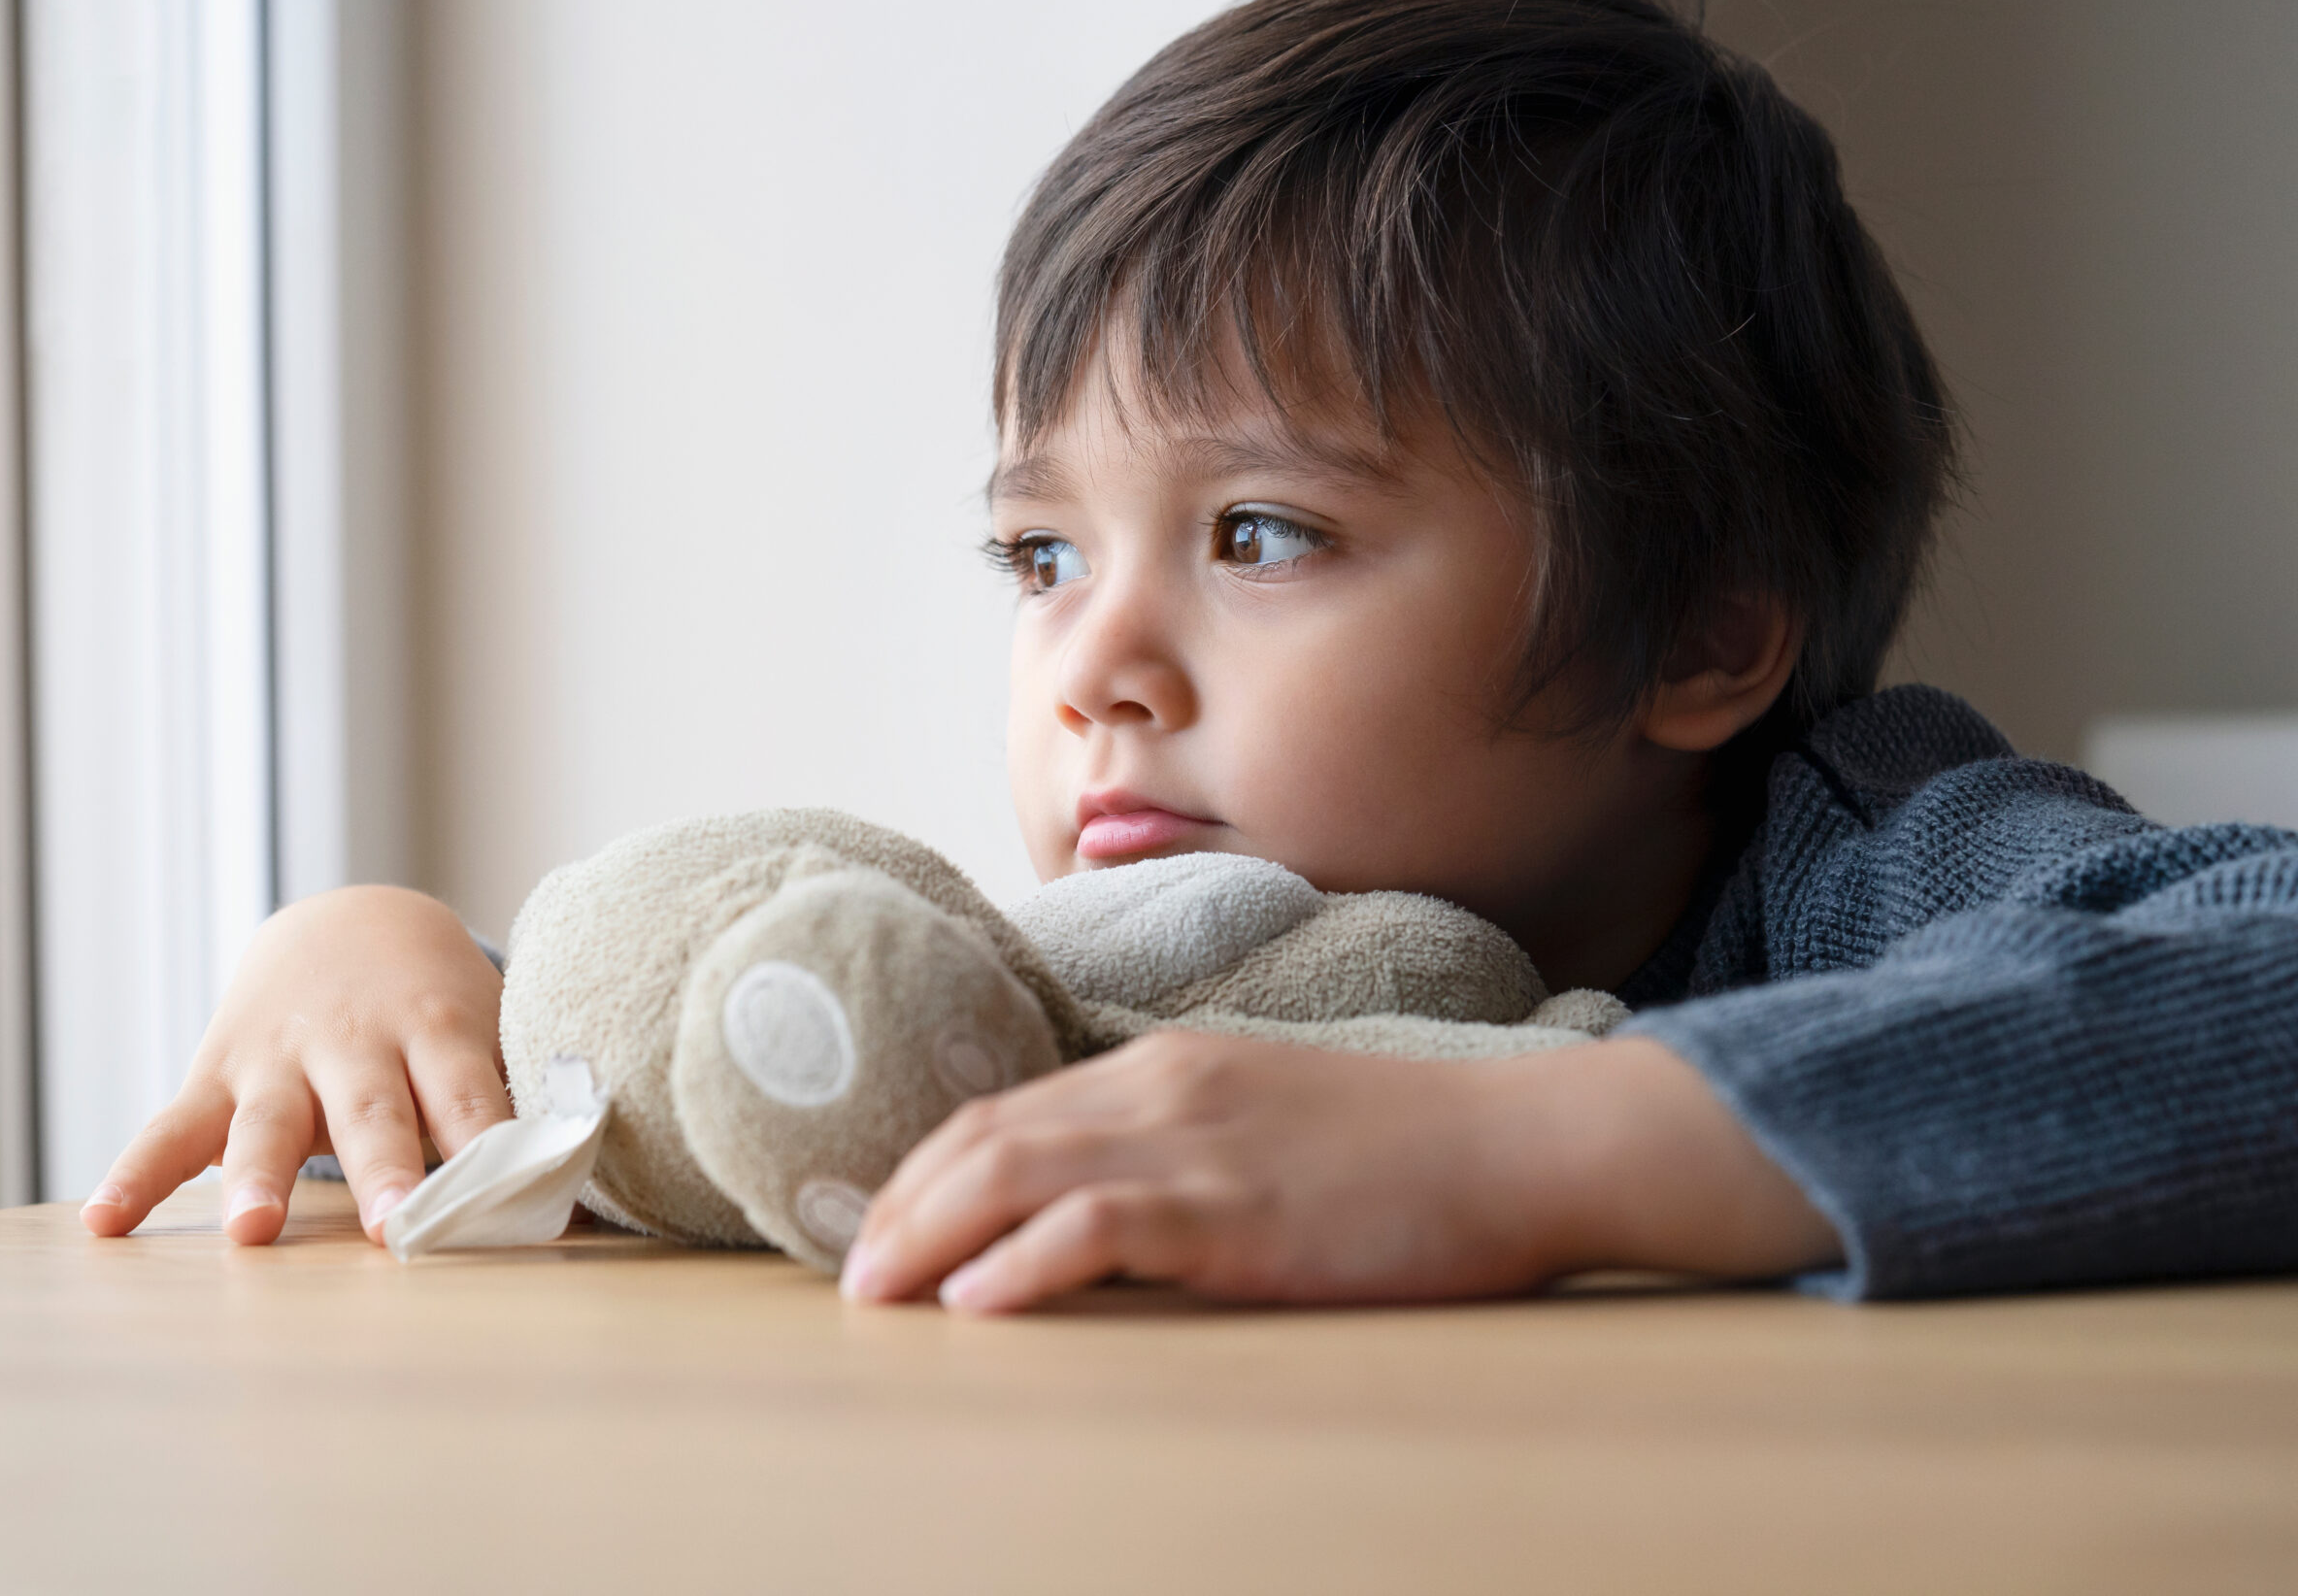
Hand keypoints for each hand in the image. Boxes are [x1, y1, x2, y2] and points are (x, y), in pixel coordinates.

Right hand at [77, 886, 510, 1246]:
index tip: (520, 1201)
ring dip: (260, 1176)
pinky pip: (170, 1131)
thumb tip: (598, 1209)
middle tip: (397, 1231)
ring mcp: (281, 1060)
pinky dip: (136, 1175)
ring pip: (270, 1123)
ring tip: (251, 1233)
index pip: (473, 1095)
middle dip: (386, 1171)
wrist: (346, 924)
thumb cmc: (437, 1007)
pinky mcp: (217, 1074)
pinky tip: (104, 1226)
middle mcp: (358, 1043)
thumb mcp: (482, 1033)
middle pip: (375, 1112)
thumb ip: (521, 1106)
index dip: (495, 1146)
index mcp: (439, 1031)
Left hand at [838, 1029, 1840, 1311]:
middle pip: (989, 1135)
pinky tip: (975, 1305)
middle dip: (904, 1205)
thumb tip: (1102, 1210)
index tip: (883, 1226)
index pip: (1009, 1110)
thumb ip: (1183, 1147)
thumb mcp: (1270, 1124)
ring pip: (1018, 1171)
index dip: (928, 1168)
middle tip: (853, 1275)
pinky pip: (1096, 1226)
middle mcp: (1163, 1088)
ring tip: (878, 1295)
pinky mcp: (1233, 1208)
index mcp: (1168, 1065)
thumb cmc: (1407, 1153)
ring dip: (931, 1234)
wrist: (1518, 1147)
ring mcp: (1197, 1143)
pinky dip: (1020, 1262)